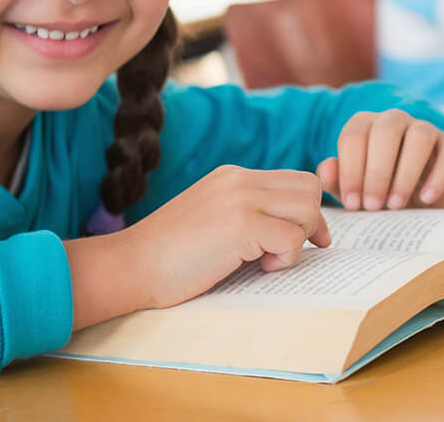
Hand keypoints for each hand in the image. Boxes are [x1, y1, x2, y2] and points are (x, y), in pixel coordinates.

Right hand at [123, 165, 330, 308]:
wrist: (132, 263)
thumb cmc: (170, 254)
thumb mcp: (213, 217)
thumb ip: (246, 212)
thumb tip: (293, 228)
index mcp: (234, 175)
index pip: (294, 179)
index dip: (308, 209)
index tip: (308, 238)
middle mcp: (240, 179)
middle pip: (308, 187)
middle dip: (311, 222)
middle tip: (291, 252)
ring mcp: (241, 199)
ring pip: (306, 208)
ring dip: (298, 239)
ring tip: (270, 260)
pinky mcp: (241, 225)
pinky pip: (291, 238)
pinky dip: (285, 259)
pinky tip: (259, 267)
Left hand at [316, 109, 443, 210]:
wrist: (416, 197)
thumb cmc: (377, 190)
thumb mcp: (355, 188)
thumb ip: (336, 179)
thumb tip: (327, 168)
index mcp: (366, 124)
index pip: (354, 136)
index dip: (351, 170)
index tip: (352, 203)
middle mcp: (395, 120)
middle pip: (386, 131)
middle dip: (376, 171)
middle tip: (372, 206)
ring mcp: (425, 129)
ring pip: (419, 136)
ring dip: (406, 172)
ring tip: (395, 205)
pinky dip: (438, 176)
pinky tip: (426, 200)